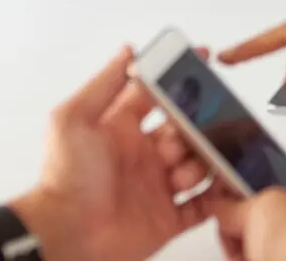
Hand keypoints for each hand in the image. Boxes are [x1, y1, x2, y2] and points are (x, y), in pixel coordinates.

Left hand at [10, 47, 226, 260]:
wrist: (66, 236)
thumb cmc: (66, 178)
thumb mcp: (74, 119)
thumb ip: (104, 84)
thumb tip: (128, 50)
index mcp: (123, 130)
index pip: (158, 97)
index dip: (180, 80)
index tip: (202, 61)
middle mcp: (144, 156)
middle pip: (186, 130)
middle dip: (197, 126)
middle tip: (199, 128)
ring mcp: (158, 187)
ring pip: (199, 164)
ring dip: (200, 163)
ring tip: (181, 172)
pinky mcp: (168, 219)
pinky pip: (204, 204)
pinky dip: (218, 196)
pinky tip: (220, 186)